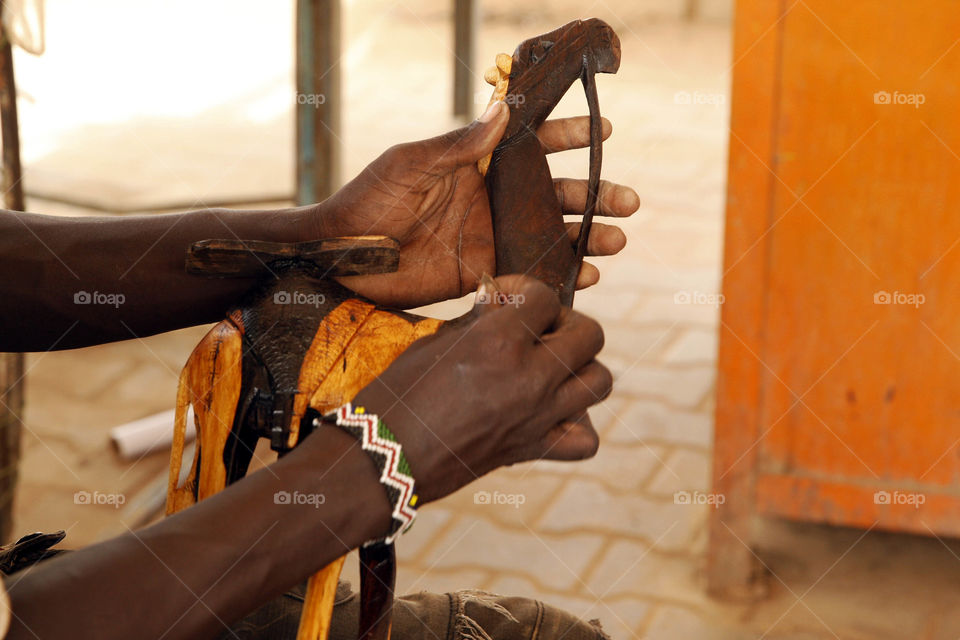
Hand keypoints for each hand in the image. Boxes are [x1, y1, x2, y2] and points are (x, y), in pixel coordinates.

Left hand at [315, 102, 640, 307]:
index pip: (531, 143)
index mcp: (477, 163)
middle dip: (594, 194)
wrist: (341, 258)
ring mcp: (491, 236)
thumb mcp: (411, 164)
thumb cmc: (368, 200)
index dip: (568, 136)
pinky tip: (586, 277)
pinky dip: (560, 274)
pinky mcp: (484, 273)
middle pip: (555, 193)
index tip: (602, 132)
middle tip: (627, 201)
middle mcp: (492, 197)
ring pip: (552, 234)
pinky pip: (531, 273)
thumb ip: (460, 145)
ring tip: (616, 241)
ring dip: (587, 236)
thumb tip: (504, 113)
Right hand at [352, 275, 611, 501]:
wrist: (384, 457)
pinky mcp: (533, 449)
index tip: (505, 298)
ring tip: (550, 368)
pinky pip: (586, 439)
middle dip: (566, 322)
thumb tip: (502, 300)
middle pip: (591, 335)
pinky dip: (578, 425)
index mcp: (499, 342)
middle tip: (538, 330)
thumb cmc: (400, 392)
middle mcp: (529, 377)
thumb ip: (479, 320)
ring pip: (600, 381)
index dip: (526, 289)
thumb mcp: (436, 341)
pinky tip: (553, 413)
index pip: (545, 296)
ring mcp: (537, 416)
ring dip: (581, 367)